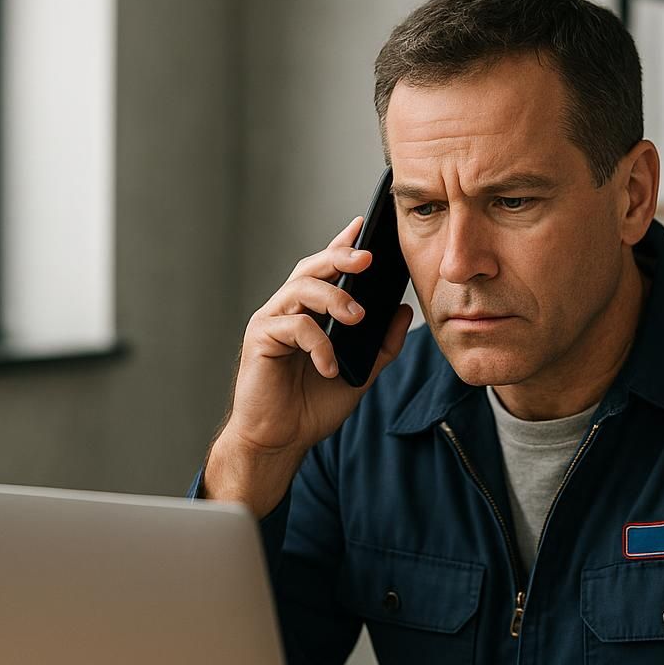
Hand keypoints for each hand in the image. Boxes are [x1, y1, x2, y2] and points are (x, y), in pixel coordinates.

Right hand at [223, 215, 414, 458]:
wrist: (282, 440)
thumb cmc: (312, 406)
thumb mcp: (360, 373)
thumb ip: (382, 344)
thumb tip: (404, 310)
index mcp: (311, 312)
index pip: (327, 268)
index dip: (343, 244)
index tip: (365, 224)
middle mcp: (289, 308)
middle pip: (312, 267)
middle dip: (341, 257)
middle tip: (368, 259)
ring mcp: (272, 320)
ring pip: (302, 288)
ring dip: (334, 298)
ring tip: (357, 318)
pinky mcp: (260, 338)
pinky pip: (293, 325)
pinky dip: (318, 344)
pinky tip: (329, 367)